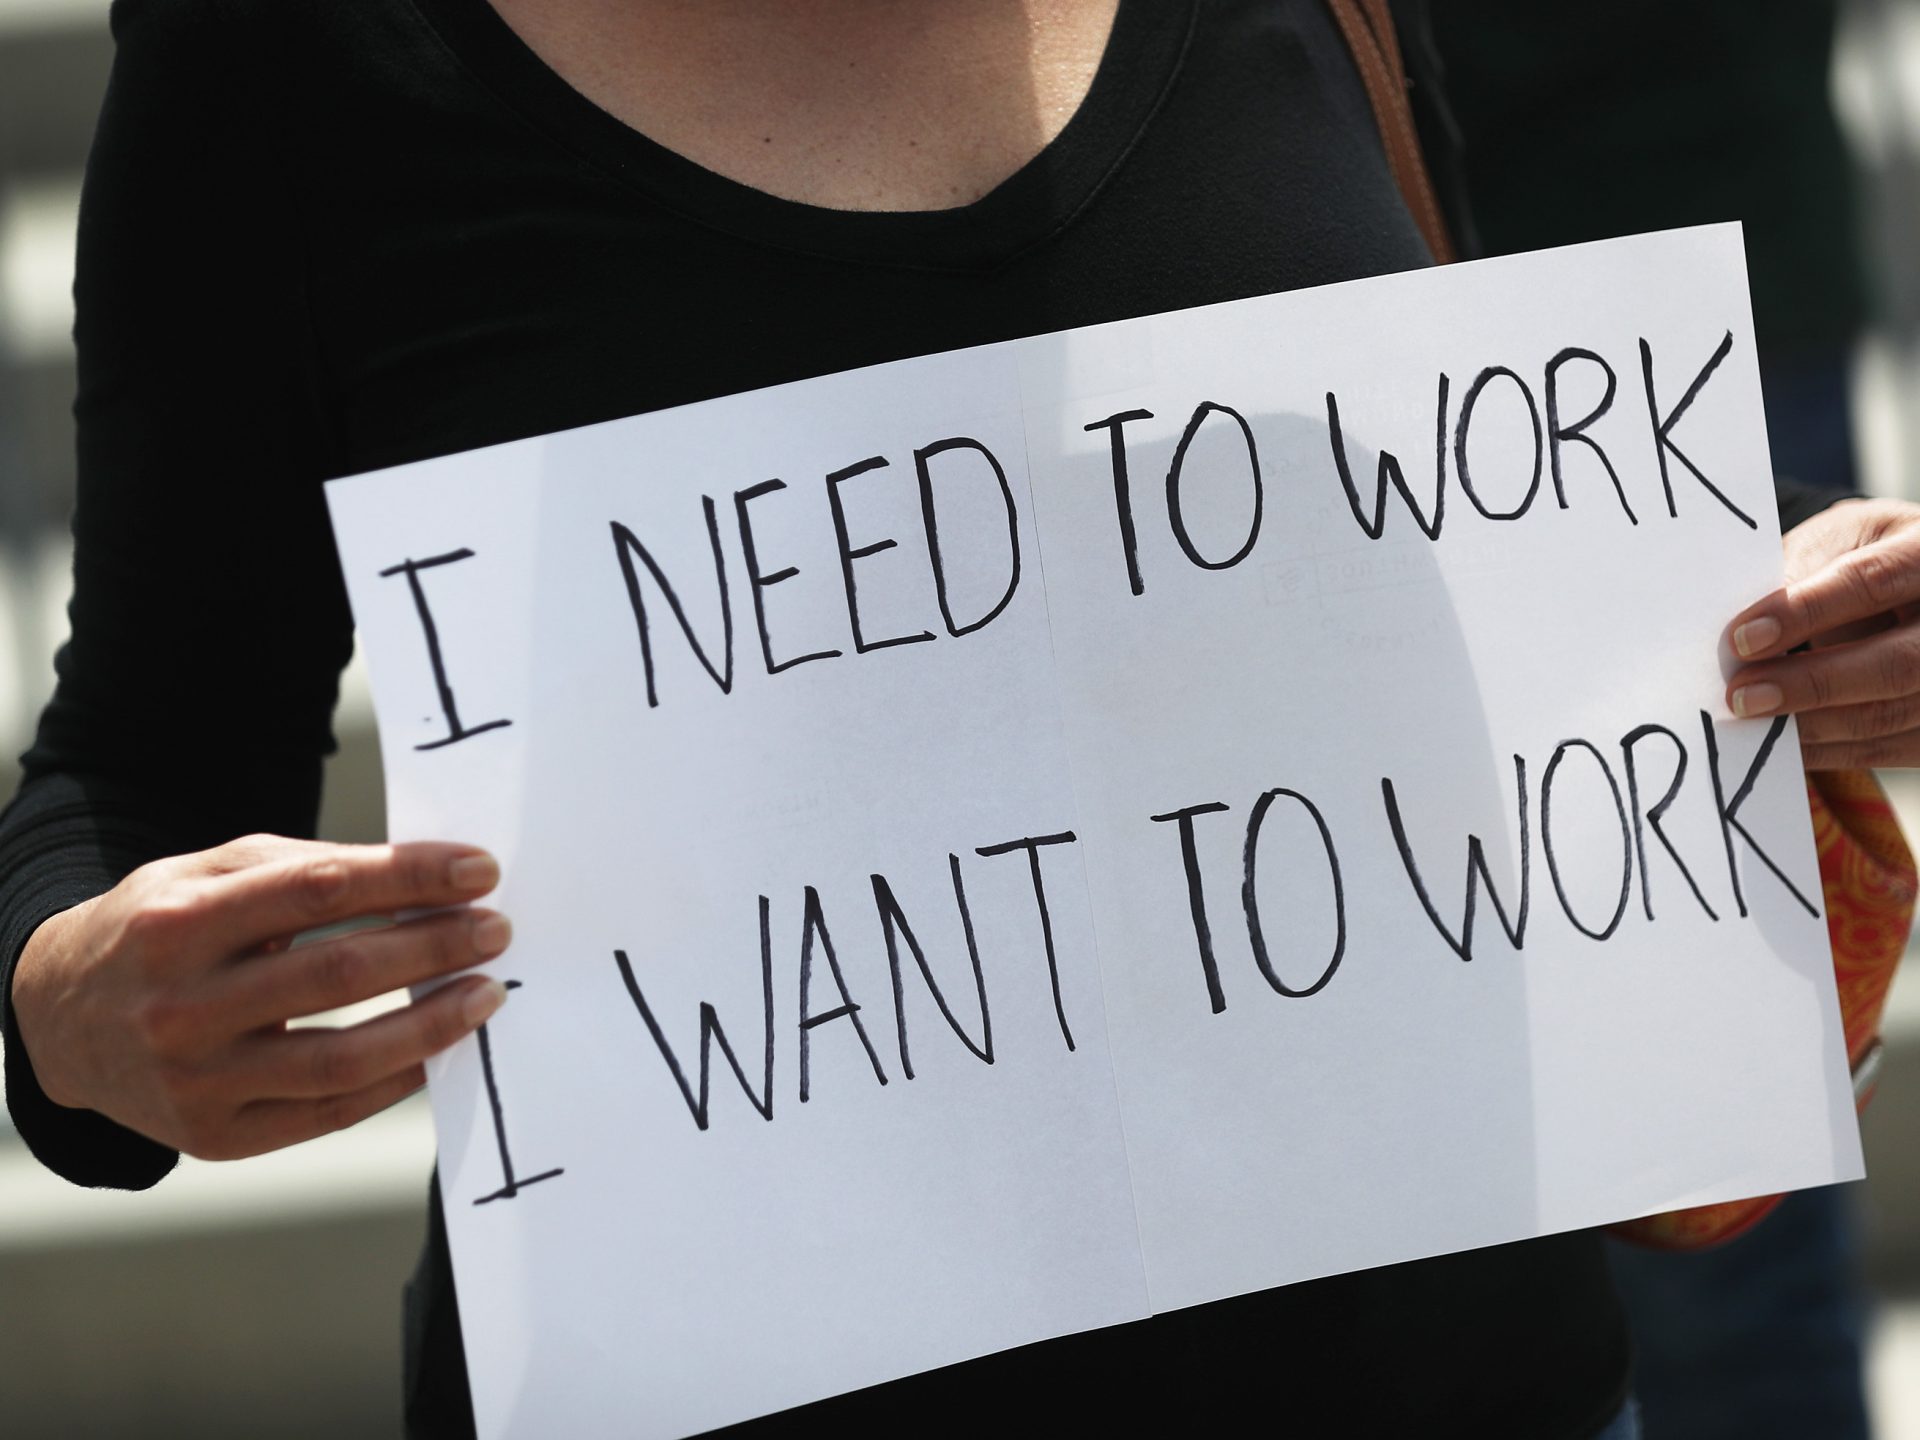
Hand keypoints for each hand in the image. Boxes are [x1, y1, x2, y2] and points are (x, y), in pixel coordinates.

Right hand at [10, 833, 509, 1159]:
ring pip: (341, 1057)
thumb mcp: (211, 874)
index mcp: (179, 922)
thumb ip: (307, 871)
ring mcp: (195, 1080)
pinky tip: (437, 1049)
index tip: (479, 870)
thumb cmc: (162, 930)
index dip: (410, 877)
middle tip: (496, 929)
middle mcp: (181, 1006)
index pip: (320, 890)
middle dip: (435, 946)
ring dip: (431, 1023)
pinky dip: (393, 1080)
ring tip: (485, 993)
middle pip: (339, 973)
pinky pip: (326, 1113)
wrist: (59, 1020)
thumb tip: (426, 880)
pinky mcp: (213, 1137)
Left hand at [1725, 496, 1919, 769]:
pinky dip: (1830, 750)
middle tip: (1741, 695)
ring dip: (1814, 726)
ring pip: (1893, 714)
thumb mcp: (1836, 540)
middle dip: (1812, 683)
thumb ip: (1797, 572)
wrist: (1910, 583)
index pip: (1873, 581)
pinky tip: (1783, 744)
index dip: (1806, 611)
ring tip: (1751, 721)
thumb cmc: (1862, 554)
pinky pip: (1889, 747)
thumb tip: (1743, 632)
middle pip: (1897, 663)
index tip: (1742, 638)